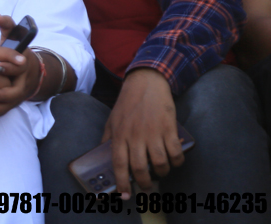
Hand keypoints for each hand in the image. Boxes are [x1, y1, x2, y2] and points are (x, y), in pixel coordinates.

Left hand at [0, 43, 39, 117]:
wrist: (29, 71)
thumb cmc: (15, 52)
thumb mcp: (13, 37)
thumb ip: (7, 25)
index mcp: (23, 65)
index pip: (19, 68)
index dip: (8, 68)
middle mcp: (22, 82)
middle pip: (14, 91)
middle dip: (0, 93)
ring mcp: (17, 95)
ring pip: (8, 105)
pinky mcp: (11, 104)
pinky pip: (2, 112)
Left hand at [103, 68, 182, 198]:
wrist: (146, 83)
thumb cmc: (128, 104)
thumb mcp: (112, 120)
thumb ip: (108, 138)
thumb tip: (102, 155)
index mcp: (119, 135)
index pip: (119, 164)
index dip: (122, 182)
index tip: (125, 195)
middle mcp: (135, 136)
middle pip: (140, 167)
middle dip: (145, 182)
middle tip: (147, 185)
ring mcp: (153, 132)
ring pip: (159, 163)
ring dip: (162, 172)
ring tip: (161, 171)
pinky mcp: (168, 128)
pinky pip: (175, 153)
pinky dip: (177, 162)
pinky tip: (174, 161)